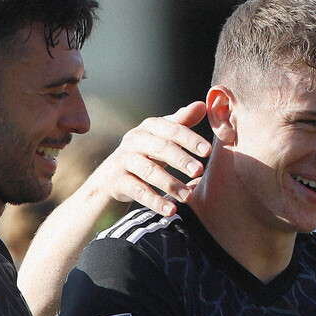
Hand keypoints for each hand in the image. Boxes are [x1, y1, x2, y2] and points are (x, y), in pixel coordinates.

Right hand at [86, 102, 210, 215]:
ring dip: (170, 183)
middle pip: (160, 147)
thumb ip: (181, 123)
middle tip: (199, 171)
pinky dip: (155, 201)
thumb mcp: (161, 139)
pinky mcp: (116, 181)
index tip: (207, 150)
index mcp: (149, 128)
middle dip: (180, 159)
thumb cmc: (143, 156)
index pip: (171, 129)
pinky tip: (171, 210)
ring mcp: (123, 161)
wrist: (109, 181)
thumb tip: (202, 105)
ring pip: (149, 171)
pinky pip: (138, 191)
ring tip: (188, 196)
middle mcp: (134, 140)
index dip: (189, 138)